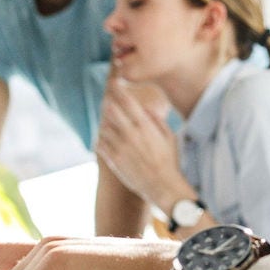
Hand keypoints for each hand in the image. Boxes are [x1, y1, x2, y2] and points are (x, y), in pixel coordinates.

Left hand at [94, 80, 188, 215]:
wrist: (163, 186)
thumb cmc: (169, 162)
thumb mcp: (170, 137)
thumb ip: (157, 121)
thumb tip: (146, 109)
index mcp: (145, 125)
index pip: (127, 101)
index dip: (119, 89)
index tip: (115, 83)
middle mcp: (131, 134)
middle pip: (111, 110)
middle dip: (109, 104)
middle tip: (109, 102)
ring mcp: (120, 147)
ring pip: (104, 126)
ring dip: (105, 123)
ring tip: (111, 124)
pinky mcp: (114, 160)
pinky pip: (100, 144)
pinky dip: (101, 139)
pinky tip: (108, 141)